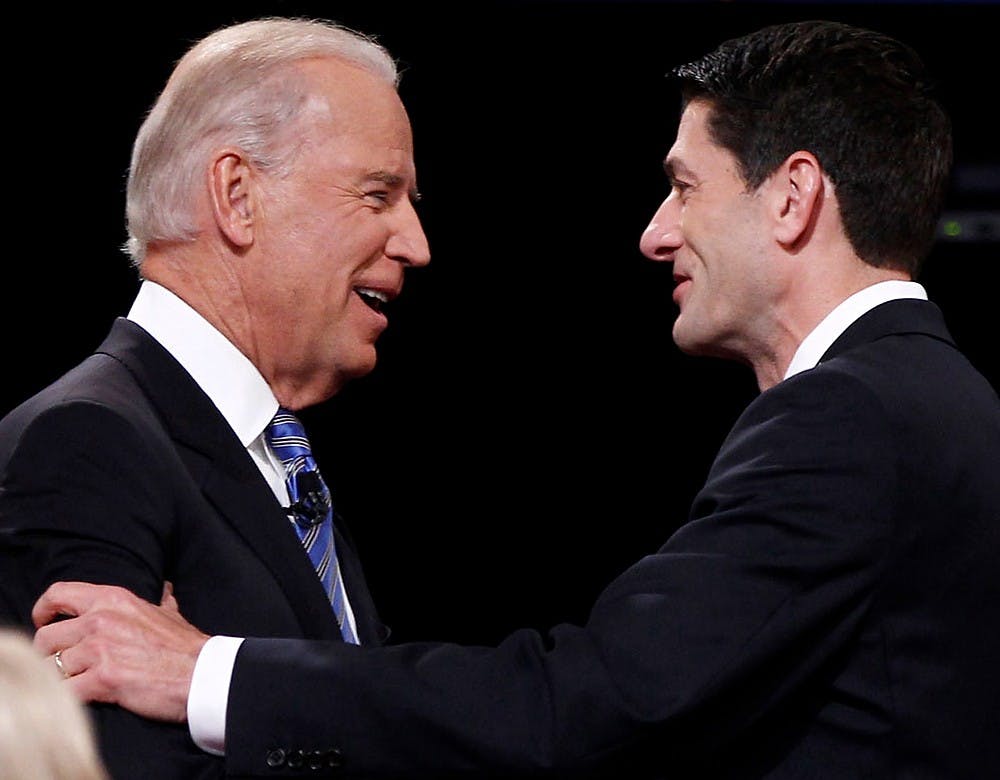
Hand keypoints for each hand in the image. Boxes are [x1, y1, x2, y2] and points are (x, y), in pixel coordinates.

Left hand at [31, 581, 208, 722]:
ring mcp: (100, 649)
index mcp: (114, 599)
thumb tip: (165, 590)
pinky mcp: (102, 679)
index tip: (45, 622)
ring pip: (52, 667)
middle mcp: (101, 620)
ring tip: (82, 684)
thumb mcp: (170, 614)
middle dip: (49, 656)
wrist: (202, 674)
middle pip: (45, 638)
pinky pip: (65, 692)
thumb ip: (160, 601)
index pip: (58, 593)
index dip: (44, 610)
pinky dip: (71, 698)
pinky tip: (87, 698)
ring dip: (63, 680)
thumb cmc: (186, 647)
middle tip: (65, 666)